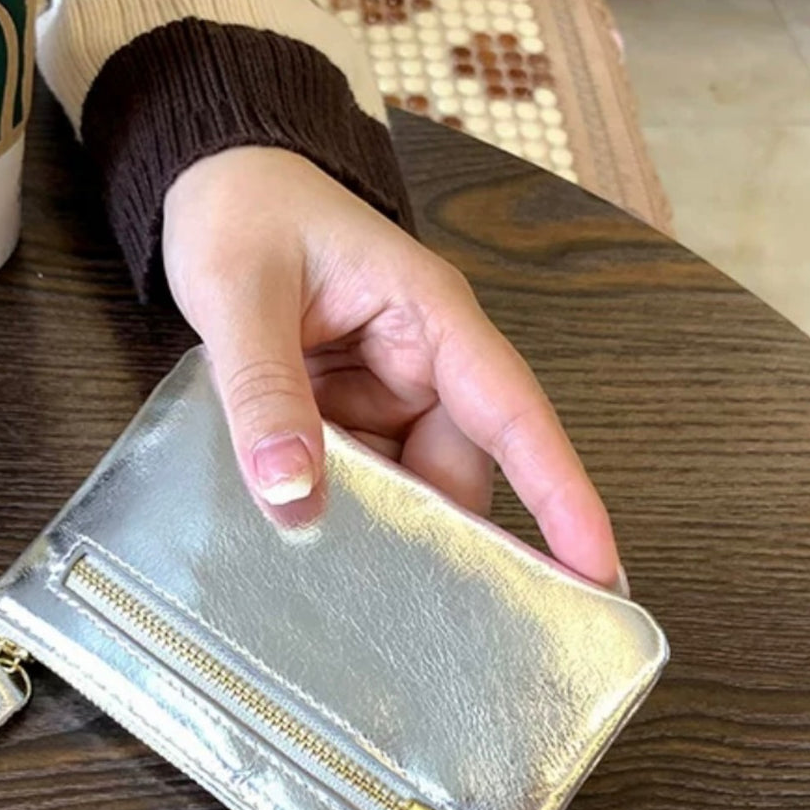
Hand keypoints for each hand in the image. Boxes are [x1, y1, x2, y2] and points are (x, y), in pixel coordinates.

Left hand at [162, 147, 624, 591]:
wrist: (210, 189)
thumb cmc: (241, 212)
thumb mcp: (241, 296)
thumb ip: (264, 391)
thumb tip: (293, 495)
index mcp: (427, 315)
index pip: (512, 410)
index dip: (562, 493)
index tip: (599, 569)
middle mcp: (419, 361)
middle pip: (456, 469)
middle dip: (442, 538)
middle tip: (420, 620)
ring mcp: (381, 393)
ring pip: (404, 485)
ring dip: (375, 527)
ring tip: (340, 582)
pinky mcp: (345, 414)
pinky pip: (356, 477)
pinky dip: (334, 508)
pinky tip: (304, 539)